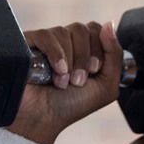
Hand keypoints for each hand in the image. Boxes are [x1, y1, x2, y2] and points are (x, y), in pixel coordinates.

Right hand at [7, 21, 123, 143]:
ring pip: (65, 31)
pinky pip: (46, 35)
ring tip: (62, 83)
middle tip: (78, 81)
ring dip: (70, 61)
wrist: (42, 119)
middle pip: (82, 29)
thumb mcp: (106, 86)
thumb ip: (115, 55)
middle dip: (85, 58)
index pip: (95, 29)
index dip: (98, 49)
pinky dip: (55, 54)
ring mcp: (45, 43)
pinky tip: (56, 71)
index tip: (94, 72)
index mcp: (83, 50)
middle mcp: (64, 43)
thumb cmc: (71, 106)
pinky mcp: (27, 43)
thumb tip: (108, 24)